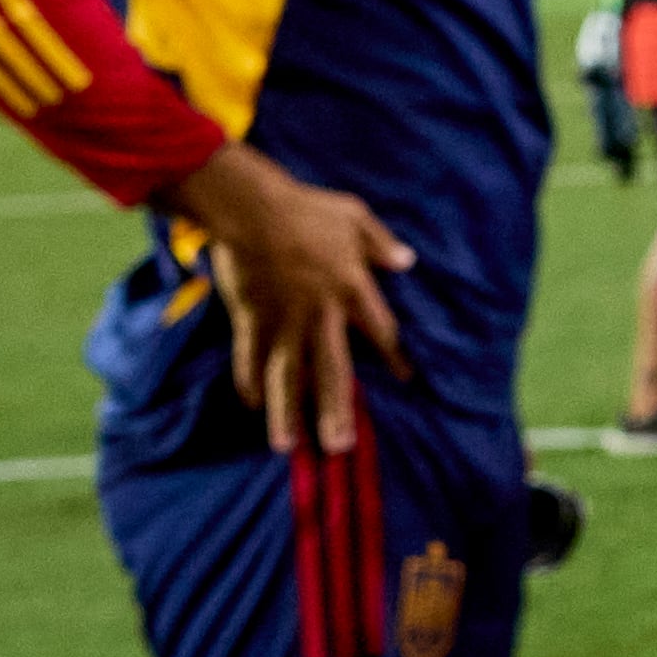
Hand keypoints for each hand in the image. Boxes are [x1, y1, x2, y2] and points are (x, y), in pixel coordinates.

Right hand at [169, 143, 414, 454]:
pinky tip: (253, 406)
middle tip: (339, 447)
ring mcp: (284, 320)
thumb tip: (408, 260)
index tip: (407, 379)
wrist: (252, 208)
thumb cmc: (307, 209)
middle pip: (331, 371)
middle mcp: (321, 314)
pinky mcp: (251, 319)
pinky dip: (249, 382)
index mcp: (352, 289)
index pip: (381, 332)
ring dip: (287, 412)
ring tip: (288, 447)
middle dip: (335, 410)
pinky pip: (250, 358)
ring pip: (287, 376)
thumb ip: (381, 243)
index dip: (394, 356)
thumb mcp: (355, 217)